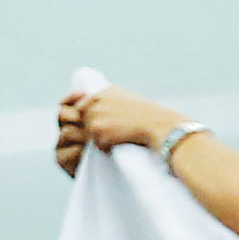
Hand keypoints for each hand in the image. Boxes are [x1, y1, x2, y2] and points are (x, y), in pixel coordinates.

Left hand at [57, 82, 175, 170]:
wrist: (159, 125)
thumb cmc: (147, 115)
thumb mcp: (125, 98)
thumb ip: (106, 99)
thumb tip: (89, 105)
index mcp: (102, 91)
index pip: (79, 105)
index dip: (84, 117)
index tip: (95, 123)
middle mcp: (96, 100)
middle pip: (81, 120)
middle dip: (92, 129)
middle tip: (114, 132)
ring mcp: (95, 115)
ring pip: (88, 133)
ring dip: (100, 139)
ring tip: (121, 135)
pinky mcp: (98, 130)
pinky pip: (96, 145)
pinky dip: (106, 147)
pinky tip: (121, 141)